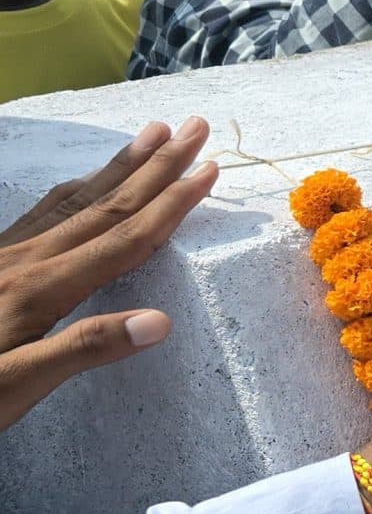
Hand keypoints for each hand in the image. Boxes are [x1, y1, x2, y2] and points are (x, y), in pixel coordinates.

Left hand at [0, 120, 216, 431]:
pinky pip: (41, 212)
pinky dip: (75, 189)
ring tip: (151, 133)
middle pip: (104, 206)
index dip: (170, 204)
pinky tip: (82, 183)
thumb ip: (84, 350)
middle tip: (195, 126)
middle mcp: (25, 261)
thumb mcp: (15, 387)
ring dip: (118, 166)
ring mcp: (3, 257)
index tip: (210, 169)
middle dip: (155, 166)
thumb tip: (162, 321)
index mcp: (40, 290)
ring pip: (73, 201)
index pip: (122, 240)